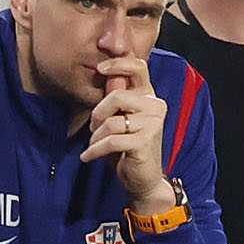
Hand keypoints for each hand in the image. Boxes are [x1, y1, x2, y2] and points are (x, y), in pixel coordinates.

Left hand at [80, 53, 170, 209]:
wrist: (142, 179)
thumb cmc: (127, 147)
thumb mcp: (118, 119)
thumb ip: (114, 99)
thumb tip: (105, 76)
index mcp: (148, 96)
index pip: (139, 68)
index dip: (119, 64)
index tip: (100, 68)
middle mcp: (155, 106)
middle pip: (116, 95)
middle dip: (97, 114)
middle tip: (93, 129)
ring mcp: (153, 123)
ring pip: (111, 122)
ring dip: (96, 137)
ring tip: (94, 145)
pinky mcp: (146, 141)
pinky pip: (112, 141)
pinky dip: (95, 150)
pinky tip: (87, 156)